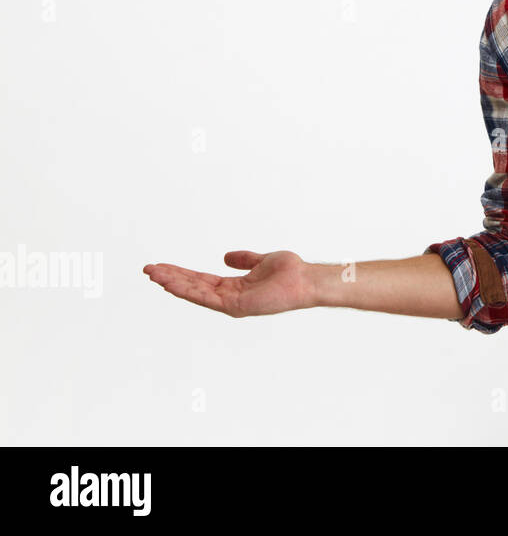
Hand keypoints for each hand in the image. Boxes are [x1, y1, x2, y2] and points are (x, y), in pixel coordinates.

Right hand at [143, 250, 316, 316]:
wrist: (305, 280)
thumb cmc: (289, 272)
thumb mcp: (261, 261)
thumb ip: (244, 260)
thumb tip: (225, 256)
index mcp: (233, 287)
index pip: (200, 280)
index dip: (181, 273)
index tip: (162, 266)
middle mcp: (228, 297)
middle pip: (193, 287)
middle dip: (170, 278)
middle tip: (147, 269)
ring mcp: (230, 303)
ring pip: (194, 293)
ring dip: (172, 283)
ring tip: (152, 274)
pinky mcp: (234, 306)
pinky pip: (206, 298)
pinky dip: (187, 290)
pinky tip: (171, 283)